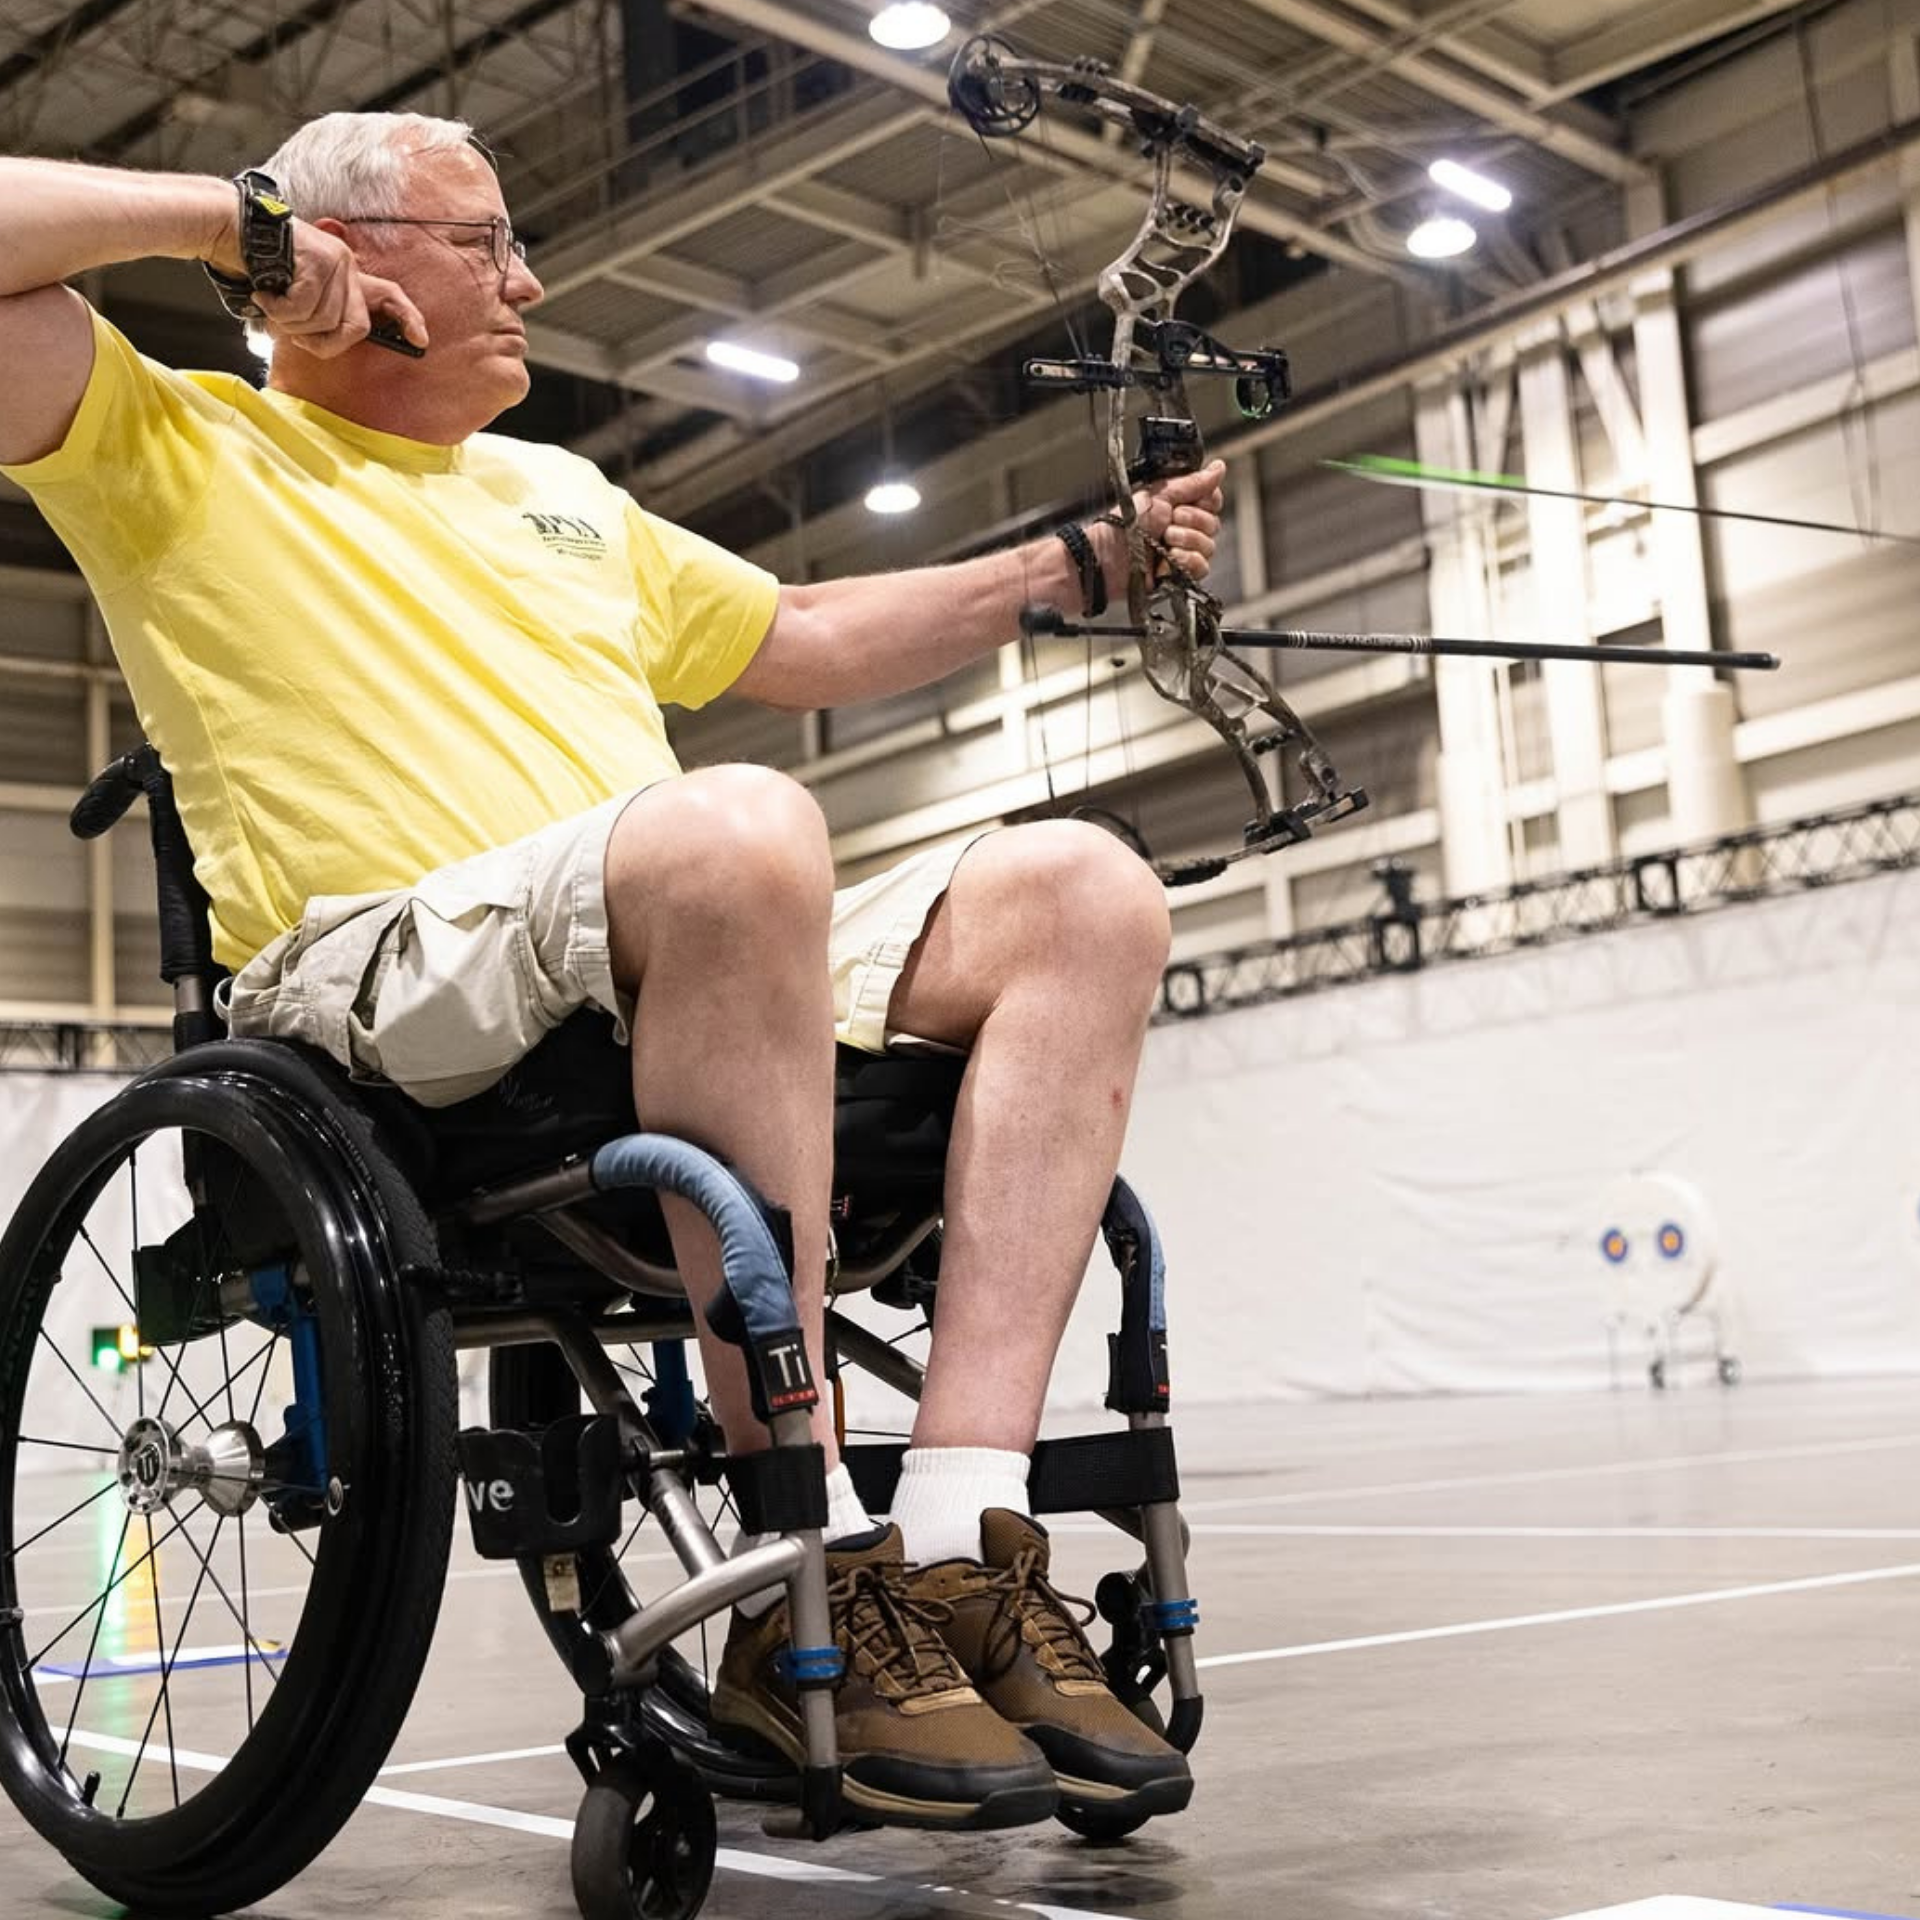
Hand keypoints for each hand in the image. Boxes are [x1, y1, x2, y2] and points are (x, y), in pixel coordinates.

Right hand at [253, 219, 428, 357]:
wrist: (230, 228)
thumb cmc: (263, 267)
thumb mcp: (298, 293)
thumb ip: (322, 313)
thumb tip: (331, 342)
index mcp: (348, 275)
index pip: (390, 296)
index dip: (408, 319)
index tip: (421, 341)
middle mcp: (348, 266)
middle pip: (354, 326)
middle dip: (322, 341)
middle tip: (294, 334)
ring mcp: (336, 260)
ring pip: (325, 319)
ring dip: (292, 322)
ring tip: (271, 303)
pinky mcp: (318, 259)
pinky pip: (304, 306)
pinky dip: (280, 309)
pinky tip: (265, 293)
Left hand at [1134, 458, 1225, 580]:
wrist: (1111, 554)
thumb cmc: (1126, 523)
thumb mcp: (1161, 494)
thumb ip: (1193, 482)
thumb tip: (1219, 467)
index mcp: (1182, 506)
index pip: (1213, 501)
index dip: (1205, 502)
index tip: (1186, 502)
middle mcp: (1187, 529)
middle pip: (1213, 524)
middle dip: (1191, 520)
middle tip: (1169, 521)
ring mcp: (1185, 552)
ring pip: (1208, 545)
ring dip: (1185, 540)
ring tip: (1164, 540)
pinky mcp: (1182, 574)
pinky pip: (1202, 566)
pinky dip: (1185, 560)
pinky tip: (1168, 558)